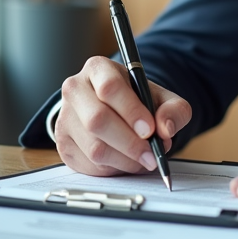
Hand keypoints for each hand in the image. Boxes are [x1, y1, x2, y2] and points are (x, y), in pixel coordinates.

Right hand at [54, 56, 191, 176]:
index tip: (150, 130)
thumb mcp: (162, 98)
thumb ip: (174, 109)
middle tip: (151, 155)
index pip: (110, 87)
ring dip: (125, 160)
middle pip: (97, 120)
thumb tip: (166, 129)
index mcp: (98, 69)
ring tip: (144, 159)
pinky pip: (88, 164)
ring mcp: (65, 118)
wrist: (115, 109)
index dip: (131, 111)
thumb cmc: (138, 100)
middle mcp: (75, 90)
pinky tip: (126, 161)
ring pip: (94, 147)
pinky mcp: (63, 143)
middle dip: (129, 143)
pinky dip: (113, 169)